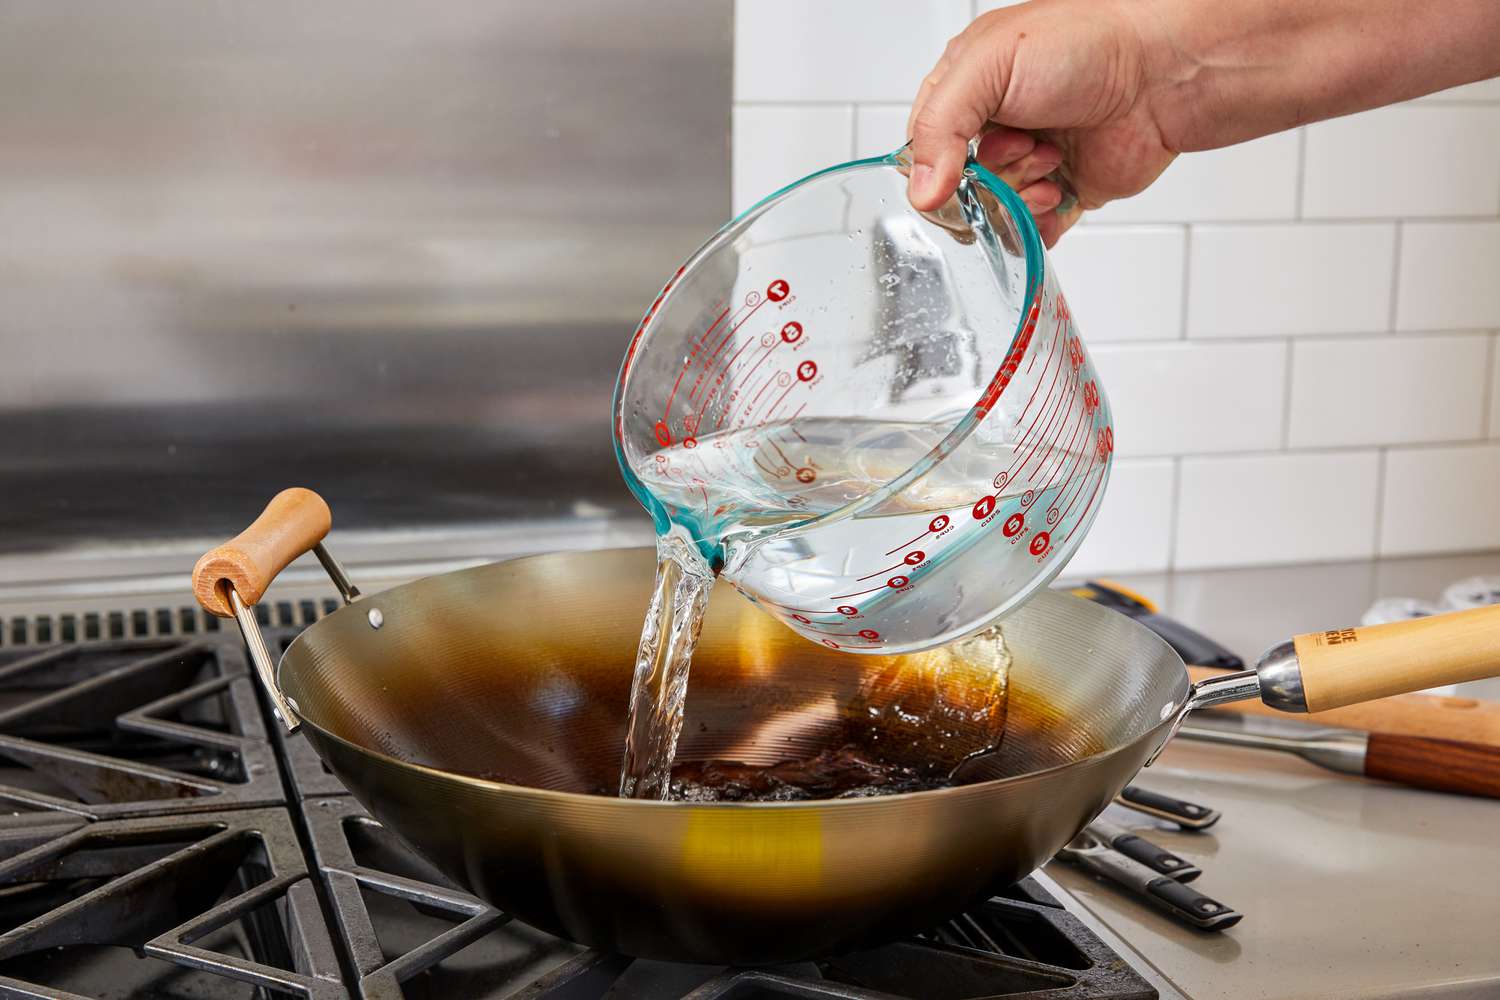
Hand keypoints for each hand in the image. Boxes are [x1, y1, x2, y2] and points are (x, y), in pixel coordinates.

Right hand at [907, 0, 1177, 245]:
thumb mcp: (989, 66)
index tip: (957, 169)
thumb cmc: (1085, 44)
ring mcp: (1030, 160)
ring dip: (1018, 196)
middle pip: (957, 187)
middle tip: (1022, 147)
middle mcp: (996, 124)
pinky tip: (1057, 194)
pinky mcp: (1063, 191)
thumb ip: (941, 126)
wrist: (1163, 72)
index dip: (935, 166)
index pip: (923, 145)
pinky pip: (1030, 230)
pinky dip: (1037, 225)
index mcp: (967, 86)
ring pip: (993, 211)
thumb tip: (921, 192)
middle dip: (986, 178)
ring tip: (1050, 160)